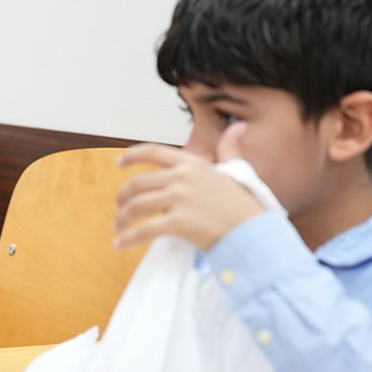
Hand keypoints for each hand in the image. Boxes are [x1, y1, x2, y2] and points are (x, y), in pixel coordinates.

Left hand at [114, 123, 263, 251]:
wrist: (254, 234)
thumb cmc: (244, 206)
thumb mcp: (236, 171)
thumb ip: (230, 149)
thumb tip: (238, 126)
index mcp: (193, 163)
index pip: (154, 151)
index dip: (132, 155)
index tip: (118, 162)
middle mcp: (183, 177)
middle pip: (138, 183)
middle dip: (122, 196)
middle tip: (118, 208)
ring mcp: (179, 199)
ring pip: (136, 206)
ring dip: (121, 218)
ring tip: (117, 228)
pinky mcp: (178, 222)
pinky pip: (143, 230)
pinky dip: (127, 239)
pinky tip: (119, 245)